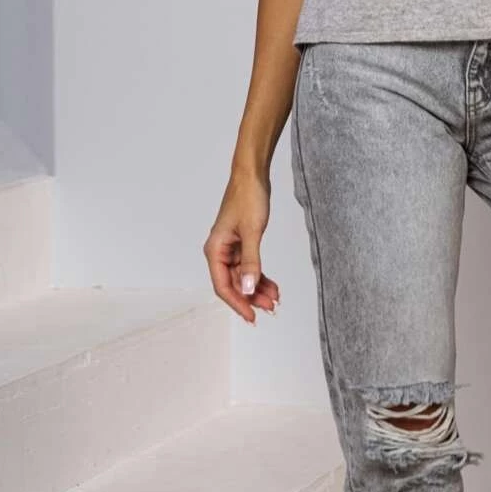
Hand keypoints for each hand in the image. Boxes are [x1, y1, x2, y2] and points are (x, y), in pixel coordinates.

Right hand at [203, 170, 280, 323]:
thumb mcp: (252, 232)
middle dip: (252, 297)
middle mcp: (220, 251)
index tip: (252, 316)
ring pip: (243, 276)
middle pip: (234, 283)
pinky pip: (249, 265)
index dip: (238, 303)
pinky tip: (272, 284)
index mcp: (215, 250)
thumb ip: (251, 262)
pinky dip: (260, 275)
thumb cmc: (248, 197)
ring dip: (258, 288)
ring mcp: (230, 248)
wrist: (252, 175)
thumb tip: (249, 290)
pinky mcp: (241, 243)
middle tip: (271, 307)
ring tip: (275, 298)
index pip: (223, 286)